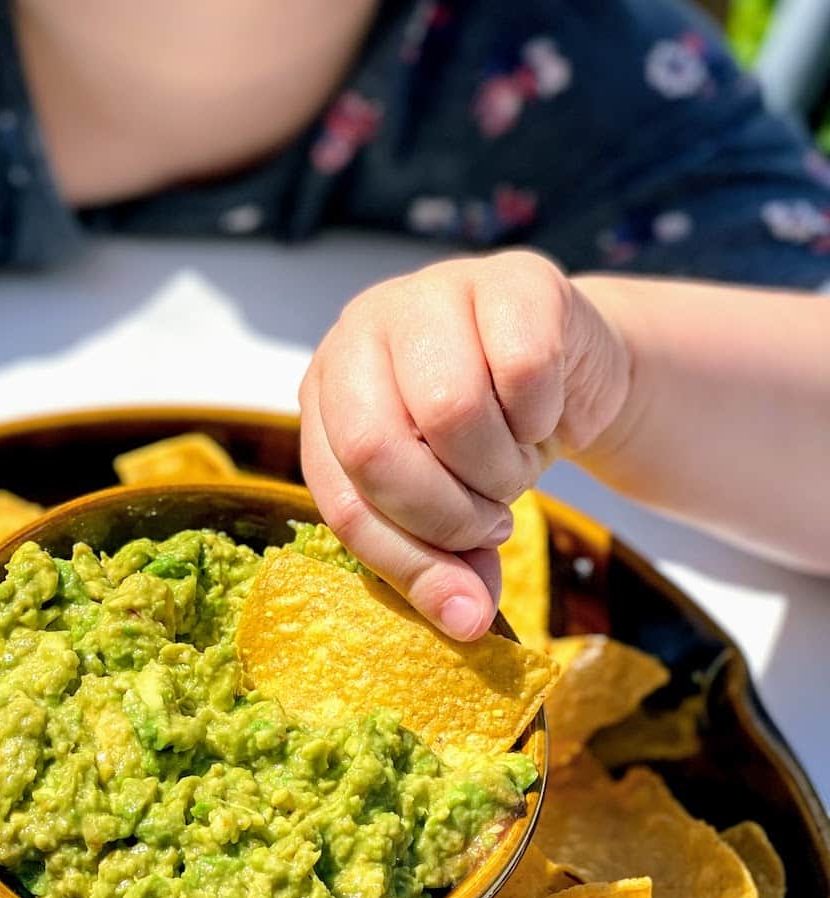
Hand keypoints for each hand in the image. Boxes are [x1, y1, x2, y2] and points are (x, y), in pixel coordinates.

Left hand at [299, 252, 630, 639]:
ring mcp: (429, 293)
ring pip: (449, 411)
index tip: (465, 603)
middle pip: (375, 449)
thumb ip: (442, 563)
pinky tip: (542, 413)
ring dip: (501, 469)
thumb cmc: (488, 437)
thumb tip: (466, 620)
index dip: (406, 561)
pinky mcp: (510, 277)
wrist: (572, 369)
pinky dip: (544, 417)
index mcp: (324, 394)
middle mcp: (359, 333)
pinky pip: (523, 370)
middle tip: (491, 522)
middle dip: (448, 515)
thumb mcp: (448, 503)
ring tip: (513, 464)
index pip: (341, 497)